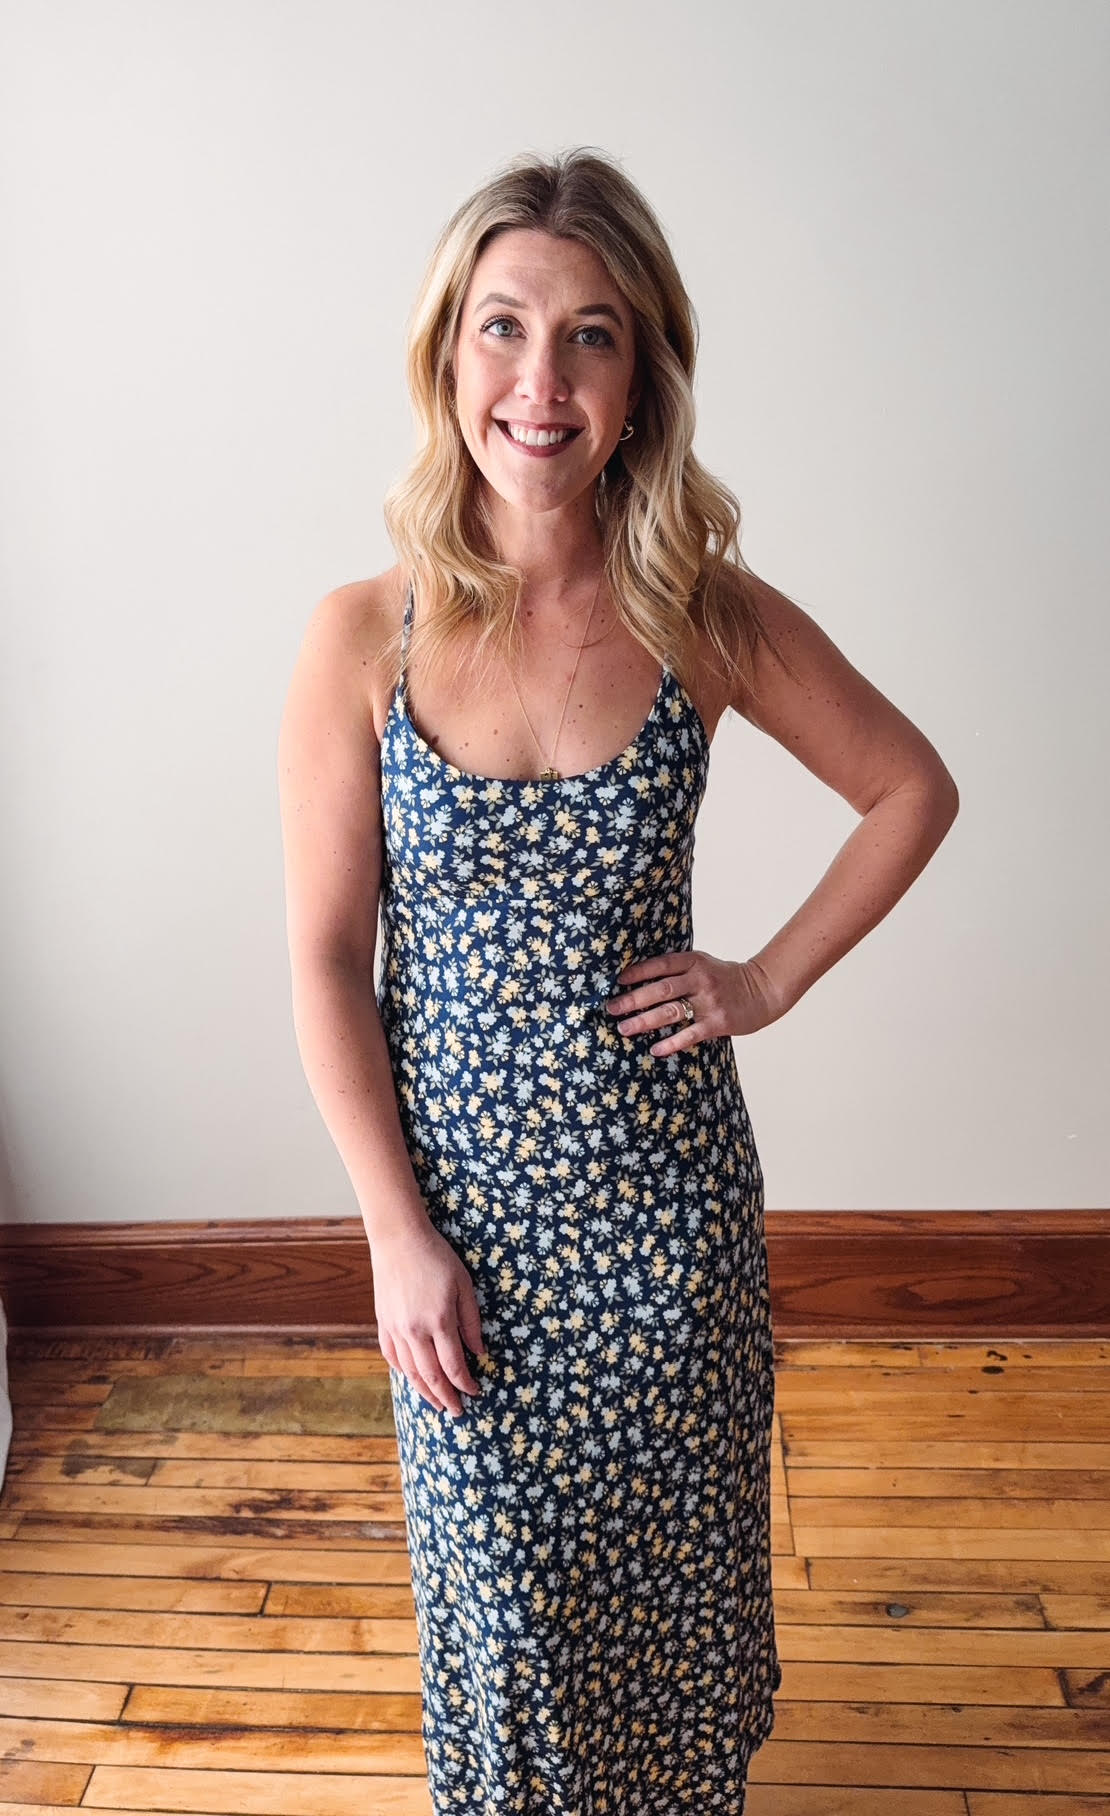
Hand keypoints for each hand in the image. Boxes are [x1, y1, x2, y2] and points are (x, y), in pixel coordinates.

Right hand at [371, 1220, 486, 1417]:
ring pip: (410, 1371)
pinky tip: (411, 1378)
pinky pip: (392, 1356)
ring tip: (436, 1404)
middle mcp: (415, 1330)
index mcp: (439, 1320)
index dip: (466, 1384)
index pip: (454, 1365)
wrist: (399, 1239)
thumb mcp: (464, 1285)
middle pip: (432, 1376)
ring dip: (424, 1391)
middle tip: (456, 1412)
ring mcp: (396, 1328)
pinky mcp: (383, 1322)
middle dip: (446, 1397)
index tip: (476, 1392)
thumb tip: (480, 1352)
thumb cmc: (437, 1258)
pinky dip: (402, 1371)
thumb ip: (472, 1321)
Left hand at [604, 950, 783, 1056]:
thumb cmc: (727, 979)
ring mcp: (709, 1002)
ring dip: (644, 1021)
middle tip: (611, 1009)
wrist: (764, 990)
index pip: (661, 964)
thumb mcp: (704, 965)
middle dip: (633, 1000)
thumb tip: (640, 980)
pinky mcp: (718, 1022)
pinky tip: (656, 1049)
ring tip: (624, 1029)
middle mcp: (700, 979)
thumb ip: (679, 970)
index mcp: (694, 961)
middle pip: (661, 989)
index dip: (638, 972)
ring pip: (671, 1011)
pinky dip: (672, 1042)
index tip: (617, 981)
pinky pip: (690, 1034)